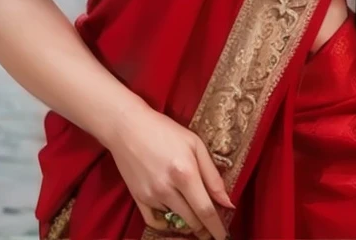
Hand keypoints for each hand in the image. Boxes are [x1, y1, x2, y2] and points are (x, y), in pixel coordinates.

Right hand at [108, 103, 234, 239]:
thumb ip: (213, 175)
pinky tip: (175, 215)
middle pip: (192, 221)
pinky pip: (156, 222)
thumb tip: (227, 202)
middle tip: (211, 225)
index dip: (217, 228)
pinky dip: (168, 223)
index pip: (206, 211)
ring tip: (192, 210)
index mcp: (185, 173)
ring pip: (176, 222)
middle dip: (205, 227)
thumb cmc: (165, 130)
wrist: (128, 126)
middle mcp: (167, 189)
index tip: (224, 236)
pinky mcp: (138, 199)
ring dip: (188, 221)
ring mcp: (151, 196)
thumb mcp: (195, 144)